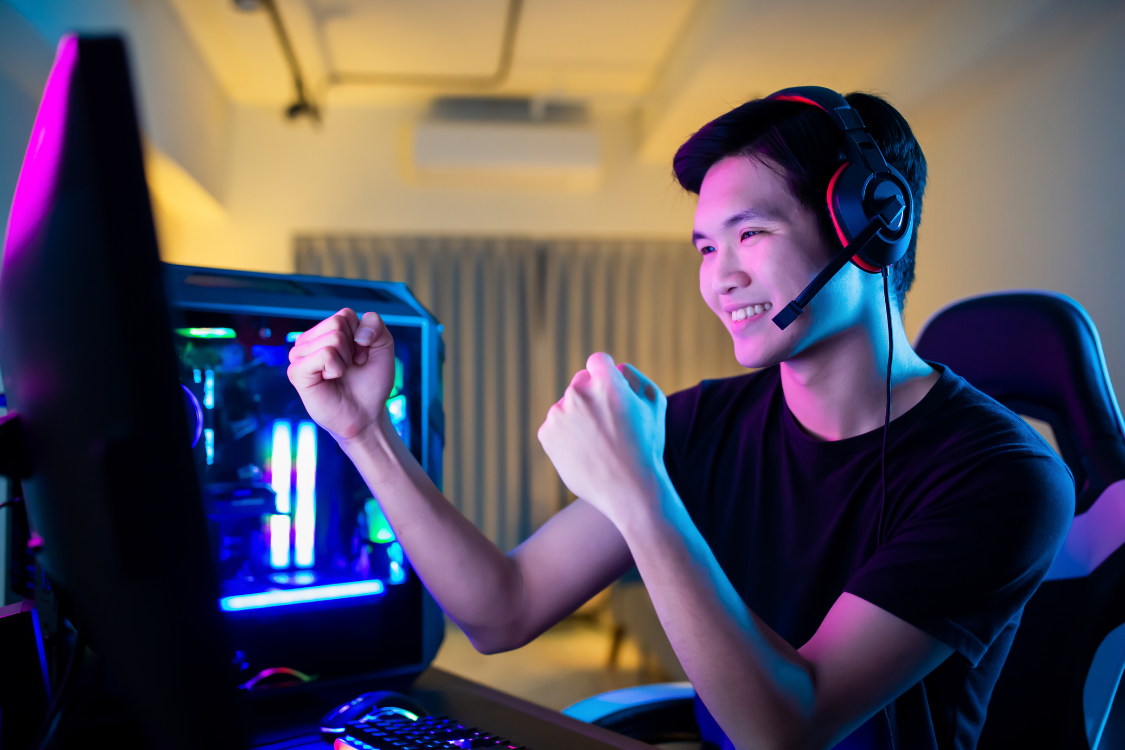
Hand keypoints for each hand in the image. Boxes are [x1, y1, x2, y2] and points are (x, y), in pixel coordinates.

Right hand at [287, 308, 395, 443]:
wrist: (366, 414)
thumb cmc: (371, 382)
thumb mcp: (383, 346)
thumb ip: (375, 325)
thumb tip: (358, 334)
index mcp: (325, 331)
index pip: (345, 314)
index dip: (363, 337)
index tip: (361, 356)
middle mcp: (310, 340)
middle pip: (337, 322)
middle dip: (353, 347)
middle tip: (350, 367)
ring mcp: (300, 355)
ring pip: (332, 338)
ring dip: (345, 360)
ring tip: (340, 374)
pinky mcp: (296, 372)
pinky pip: (324, 354)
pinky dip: (336, 368)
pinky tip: (330, 379)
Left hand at [537, 353, 667, 527]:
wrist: (629, 490)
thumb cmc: (647, 447)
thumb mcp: (655, 405)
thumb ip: (637, 379)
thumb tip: (617, 368)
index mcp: (606, 382)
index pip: (597, 362)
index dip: (606, 375)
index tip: (611, 392)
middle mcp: (578, 393)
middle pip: (580, 382)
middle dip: (592, 396)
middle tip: (608, 424)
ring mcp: (559, 414)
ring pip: (566, 406)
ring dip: (577, 417)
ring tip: (598, 443)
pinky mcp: (546, 434)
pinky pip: (555, 426)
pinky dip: (566, 436)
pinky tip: (585, 452)